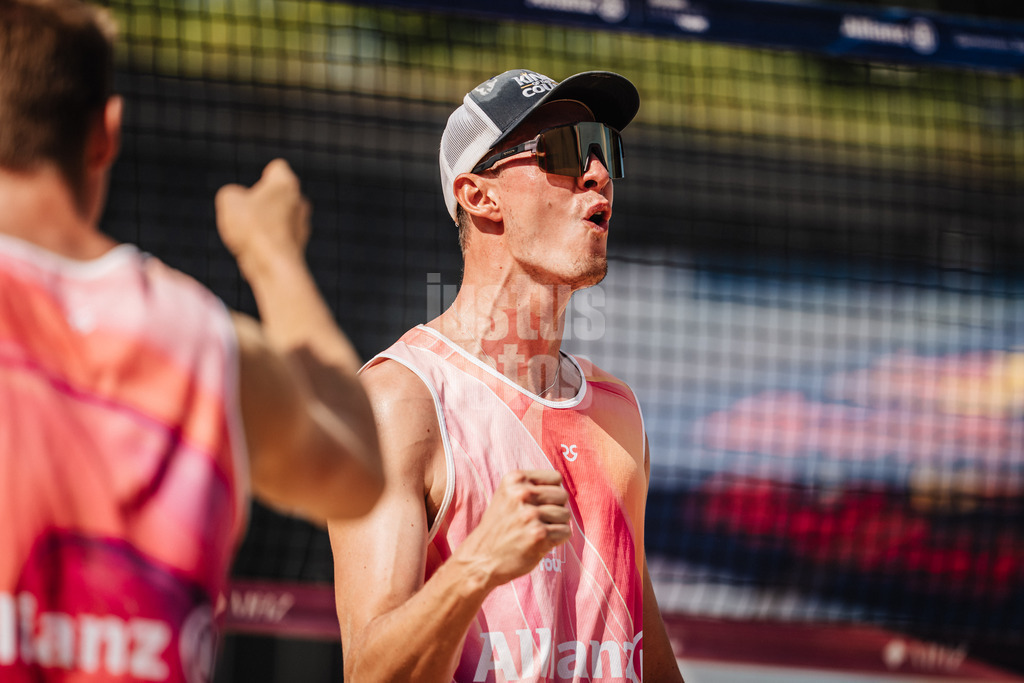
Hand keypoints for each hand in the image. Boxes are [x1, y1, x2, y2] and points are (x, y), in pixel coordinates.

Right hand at [215, 159, 310, 271]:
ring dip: (264, 225)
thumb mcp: (229, 200)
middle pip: (279, 196)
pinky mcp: (300, 248)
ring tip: (249, 236)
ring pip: (280, 220)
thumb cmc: (253, 228)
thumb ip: (232, 194)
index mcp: (286, 183)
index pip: (277, 169)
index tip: (252, 189)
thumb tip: (237, 201)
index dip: (262, 177)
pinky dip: (268, 245)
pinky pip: (279, 241)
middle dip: (262, 203)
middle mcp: (300, 202)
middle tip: (247, 214)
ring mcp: (303, 226)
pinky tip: (257, 253)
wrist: (274, 266)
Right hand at [456, 469, 570, 588]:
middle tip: (537, 521)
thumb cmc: (499, 527)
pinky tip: (540, 542)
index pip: (555, 478)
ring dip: (556, 525)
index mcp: (514, 479)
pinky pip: (566, 532)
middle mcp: (522, 493)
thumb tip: (563, 489)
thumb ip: (531, 487)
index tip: (537, 505)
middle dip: (555, 509)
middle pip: (562, 495)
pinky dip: (557, 539)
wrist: (481, 558)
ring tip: (536, 532)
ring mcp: (530, 514)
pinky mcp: (539, 534)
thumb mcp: (508, 496)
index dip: (551, 493)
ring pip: (565, 514)